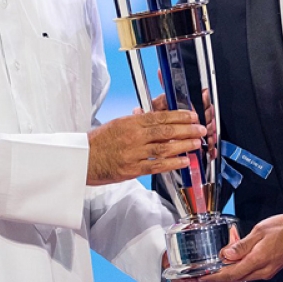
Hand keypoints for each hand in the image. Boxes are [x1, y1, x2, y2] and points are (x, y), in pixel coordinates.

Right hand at [87, 111, 204, 184]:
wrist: (82, 159)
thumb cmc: (99, 141)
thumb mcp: (118, 123)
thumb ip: (138, 120)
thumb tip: (156, 113)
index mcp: (130, 122)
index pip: (159, 116)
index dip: (179, 116)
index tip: (192, 116)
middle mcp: (133, 136)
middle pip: (165, 131)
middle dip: (186, 129)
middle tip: (199, 129)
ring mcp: (133, 153)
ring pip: (164, 148)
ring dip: (183, 145)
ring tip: (196, 143)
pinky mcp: (132, 169)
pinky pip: (156, 166)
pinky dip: (172, 163)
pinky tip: (184, 161)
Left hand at [186, 212, 282, 281]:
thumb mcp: (260, 231)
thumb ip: (242, 245)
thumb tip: (226, 254)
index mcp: (258, 260)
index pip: (230, 274)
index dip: (213, 278)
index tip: (199, 279)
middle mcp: (262, 271)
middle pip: (233, 278)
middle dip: (215, 278)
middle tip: (199, 276)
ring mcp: (266, 271)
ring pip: (240, 276)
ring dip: (225, 273)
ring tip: (212, 268)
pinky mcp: (269, 269)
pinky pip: (248, 272)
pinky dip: (236, 269)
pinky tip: (230, 261)